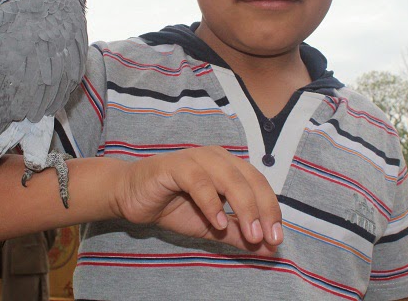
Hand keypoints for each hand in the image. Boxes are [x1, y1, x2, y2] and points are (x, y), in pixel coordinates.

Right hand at [111, 146, 282, 253]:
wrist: (131, 197)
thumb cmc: (172, 207)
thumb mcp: (212, 227)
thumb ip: (239, 234)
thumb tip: (271, 249)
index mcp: (230, 167)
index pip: (260, 185)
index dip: (272, 210)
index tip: (276, 239)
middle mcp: (218, 158)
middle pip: (250, 180)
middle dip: (263, 210)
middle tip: (266, 238)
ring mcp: (197, 158)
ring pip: (229, 178)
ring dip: (244, 207)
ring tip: (251, 234)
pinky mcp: (176, 165)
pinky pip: (199, 181)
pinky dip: (212, 202)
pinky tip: (218, 223)